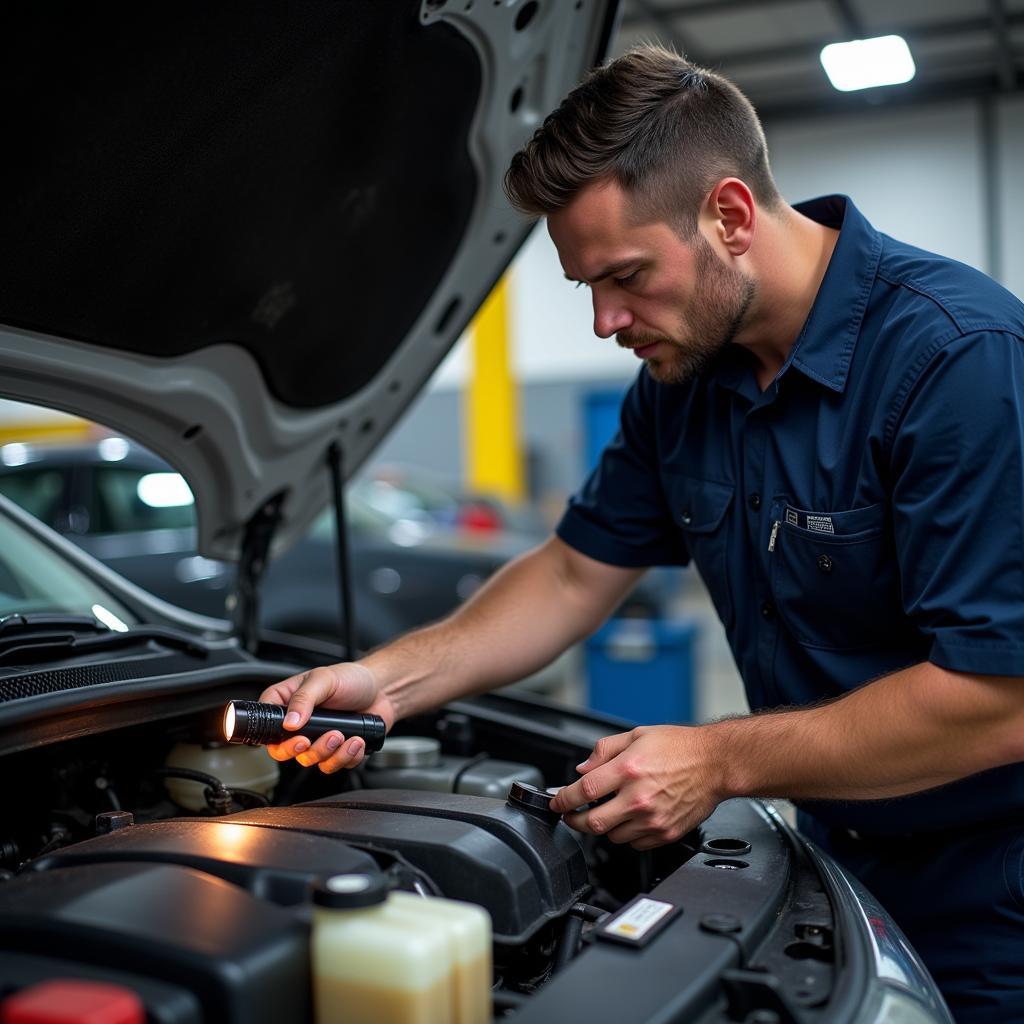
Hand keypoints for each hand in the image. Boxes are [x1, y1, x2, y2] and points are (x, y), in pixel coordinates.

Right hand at [259, 662, 395, 773]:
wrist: (383, 690)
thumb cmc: (351, 678)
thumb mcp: (325, 679)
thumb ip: (305, 699)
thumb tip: (289, 722)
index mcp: (288, 702)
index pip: (265, 723)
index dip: (272, 736)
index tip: (292, 735)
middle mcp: (299, 724)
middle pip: (282, 751)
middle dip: (301, 750)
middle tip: (312, 740)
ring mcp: (316, 739)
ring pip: (308, 761)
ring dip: (327, 752)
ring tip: (343, 735)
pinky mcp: (334, 752)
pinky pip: (332, 765)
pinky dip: (345, 757)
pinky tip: (356, 741)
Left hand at [548, 725, 721, 849]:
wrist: (716, 763)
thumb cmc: (680, 747)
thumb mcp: (637, 735)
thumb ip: (604, 751)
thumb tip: (582, 768)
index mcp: (628, 769)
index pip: (583, 790)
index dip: (564, 799)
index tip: (557, 802)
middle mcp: (638, 797)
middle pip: (592, 823)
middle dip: (575, 821)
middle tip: (572, 815)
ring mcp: (652, 819)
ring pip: (612, 836)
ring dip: (603, 827)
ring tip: (610, 811)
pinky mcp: (665, 833)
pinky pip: (634, 843)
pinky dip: (627, 834)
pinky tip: (632, 818)